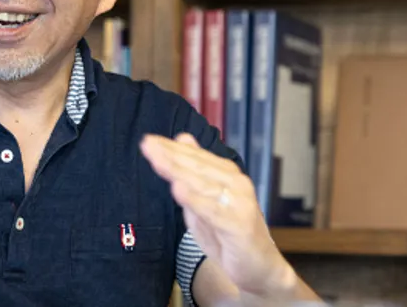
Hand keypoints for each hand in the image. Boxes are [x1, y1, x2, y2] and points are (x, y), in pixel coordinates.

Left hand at [140, 133, 296, 299]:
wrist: (259, 268)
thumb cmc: (228, 234)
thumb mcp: (204, 200)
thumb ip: (193, 172)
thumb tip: (182, 137)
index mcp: (227, 175)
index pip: (196, 157)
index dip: (171, 148)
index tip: (148, 140)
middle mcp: (236, 184)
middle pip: (197, 167)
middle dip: (170, 155)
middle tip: (147, 144)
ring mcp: (240, 203)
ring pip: (203, 184)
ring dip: (178, 171)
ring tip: (157, 160)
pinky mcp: (240, 225)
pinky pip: (213, 211)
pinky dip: (195, 200)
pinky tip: (178, 189)